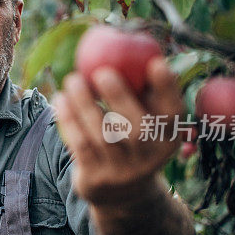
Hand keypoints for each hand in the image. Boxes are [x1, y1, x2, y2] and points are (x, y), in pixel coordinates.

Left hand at [53, 57, 184, 206]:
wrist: (121, 193)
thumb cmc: (133, 138)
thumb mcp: (147, 119)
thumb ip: (143, 90)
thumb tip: (131, 41)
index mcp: (169, 137)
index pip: (174, 113)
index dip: (168, 89)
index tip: (155, 62)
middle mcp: (150, 157)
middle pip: (136, 127)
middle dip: (119, 97)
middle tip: (101, 71)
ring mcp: (123, 171)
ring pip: (101, 135)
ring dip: (83, 104)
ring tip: (72, 80)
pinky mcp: (96, 179)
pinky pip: (79, 145)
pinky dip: (68, 119)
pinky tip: (61, 100)